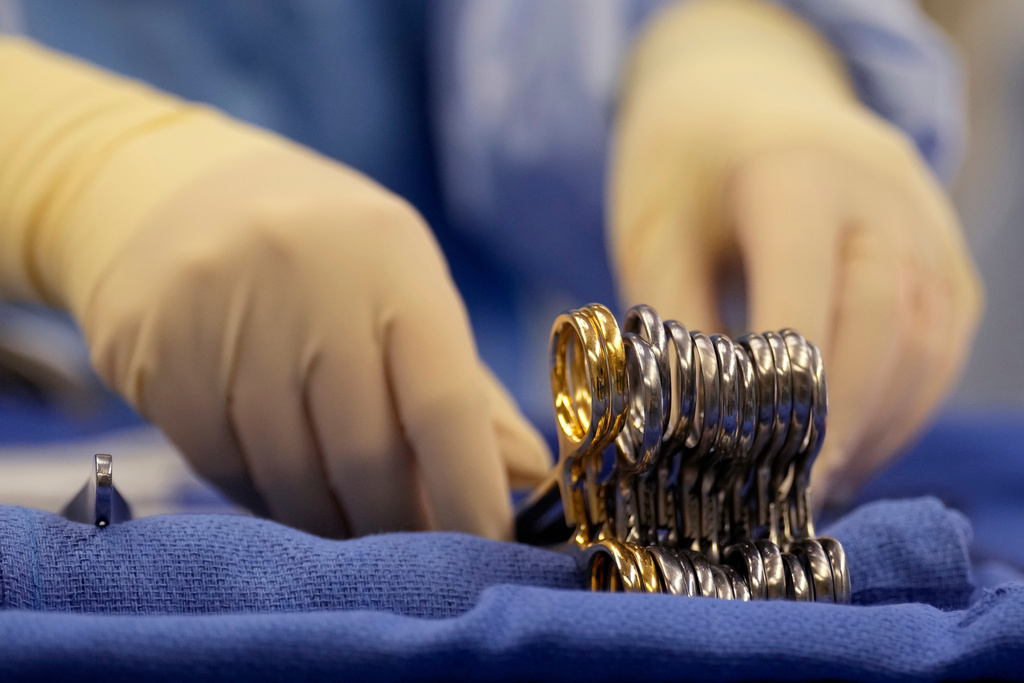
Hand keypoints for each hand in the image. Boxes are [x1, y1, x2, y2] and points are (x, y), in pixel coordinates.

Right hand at [0, 38, 550, 537]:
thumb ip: (466, 385)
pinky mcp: (156, 352)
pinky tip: (286, 490)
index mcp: (391, 260)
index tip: (488, 548)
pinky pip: (223, 467)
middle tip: (413, 550)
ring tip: (352, 524)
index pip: (443, 402)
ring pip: (290, 474)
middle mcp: (307, 281)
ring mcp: (221, 313)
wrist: (177, 192)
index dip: (470, 490)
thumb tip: (525, 472)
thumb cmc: (326, 255)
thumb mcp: (405, 289)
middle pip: (364, 455)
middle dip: (398, 524)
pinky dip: (266, 499)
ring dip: (330, 521)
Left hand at [608, 0, 982, 505]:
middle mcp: (882, 192)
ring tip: (821, 484)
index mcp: (796, 174)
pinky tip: (854, 444)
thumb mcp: (654, 236)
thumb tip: (693, 434)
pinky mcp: (945, 254)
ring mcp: (927, 220)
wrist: (742, 97)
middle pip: (882, 328)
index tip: (761, 469)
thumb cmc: (685, 170)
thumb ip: (675, 329)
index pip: (807, 298)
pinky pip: (942, 343)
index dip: (789, 396)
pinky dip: (903, 404)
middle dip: (838, 423)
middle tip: (791, 495)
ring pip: (926, 346)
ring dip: (878, 425)